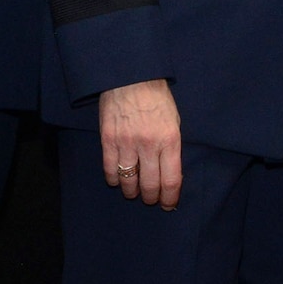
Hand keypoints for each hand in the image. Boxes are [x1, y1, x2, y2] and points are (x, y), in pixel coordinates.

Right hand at [98, 79, 181, 209]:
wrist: (131, 78)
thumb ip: (171, 147)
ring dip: (132, 192)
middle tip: (150, 199)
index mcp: (169, 140)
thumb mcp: (174, 122)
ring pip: (128, 182)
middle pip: (150, 185)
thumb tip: (170, 173)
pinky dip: (114, 180)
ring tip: (134, 192)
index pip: (171, 180)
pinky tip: (118, 180)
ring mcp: (127, 143)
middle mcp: (149, 145)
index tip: (169, 204)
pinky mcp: (108, 140)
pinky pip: (110, 170)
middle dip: (151, 198)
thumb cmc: (157, 99)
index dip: (170, 198)